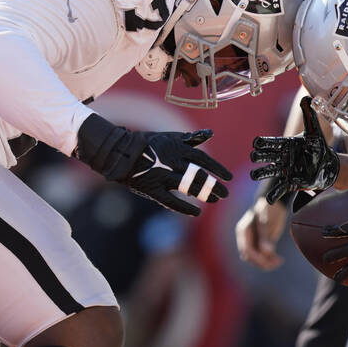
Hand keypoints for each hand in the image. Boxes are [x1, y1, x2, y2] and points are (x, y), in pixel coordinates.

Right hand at [75, 114, 230, 216]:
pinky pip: (171, 202)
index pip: (203, 159)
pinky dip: (185, 208)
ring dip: (204, 195)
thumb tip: (210, 133)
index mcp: (177, 148)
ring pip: (188, 188)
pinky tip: (196, 213)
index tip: (228, 177)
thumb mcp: (169, 137)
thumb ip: (191, 138)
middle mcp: (172, 162)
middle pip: (199, 175)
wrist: (119, 152)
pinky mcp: (152, 189)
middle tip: (225, 193)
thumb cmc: (147, 144)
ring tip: (215, 200)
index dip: (217, 169)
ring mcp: (162, 176)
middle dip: (214, 185)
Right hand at [236, 198, 287, 269]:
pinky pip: (261, 256)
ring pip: (254, 258)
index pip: (247, 249)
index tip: (270, 260)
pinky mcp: (259, 243)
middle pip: (249, 256)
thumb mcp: (268, 221)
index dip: (257, 258)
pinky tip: (278, 259)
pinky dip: (268, 259)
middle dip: (262, 262)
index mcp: (244, 230)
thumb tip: (266, 252)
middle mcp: (245, 237)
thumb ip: (266, 236)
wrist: (274, 202)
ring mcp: (251, 240)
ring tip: (279, 261)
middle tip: (277, 262)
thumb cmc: (270, 208)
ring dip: (265, 263)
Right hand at [250, 96, 338, 203]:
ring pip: (267, 172)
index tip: (257, 143)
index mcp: (284, 144)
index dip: (262, 143)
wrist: (328, 165)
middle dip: (258, 156)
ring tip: (254, 175)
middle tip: (255, 156)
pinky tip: (269, 200)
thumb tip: (307, 97)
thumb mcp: (315, 131)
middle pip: (263, 156)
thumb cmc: (319, 147)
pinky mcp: (290, 182)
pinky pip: (278, 190)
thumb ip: (309, 115)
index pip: (269, 142)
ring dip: (259, 173)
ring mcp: (284, 170)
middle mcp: (281, 157)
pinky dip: (273, 195)